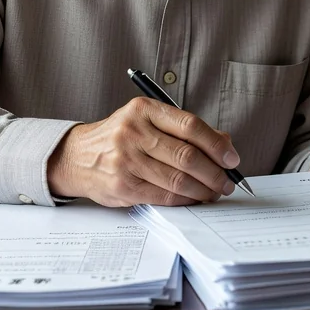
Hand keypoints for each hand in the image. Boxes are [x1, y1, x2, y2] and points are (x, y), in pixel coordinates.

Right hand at [46, 97, 239, 206]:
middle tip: (228, 181)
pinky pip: (164, 195)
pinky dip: (186, 199)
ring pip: (178, 179)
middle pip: (187, 156)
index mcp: (144, 110)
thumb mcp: (147, 122)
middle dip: (215, 172)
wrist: (76, 157)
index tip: (232, 158)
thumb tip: (225, 143)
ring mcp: (127, 160)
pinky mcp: (123, 186)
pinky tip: (195, 198)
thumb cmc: (120, 138)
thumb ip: (183, 130)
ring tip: (215, 192)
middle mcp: (134, 132)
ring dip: (204, 189)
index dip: (217, 144)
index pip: (190, 126)